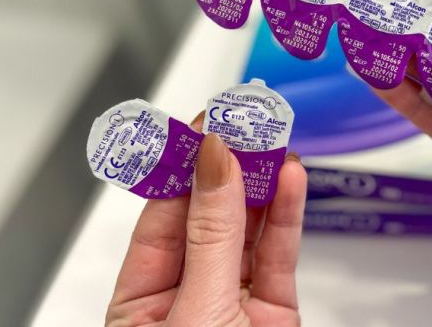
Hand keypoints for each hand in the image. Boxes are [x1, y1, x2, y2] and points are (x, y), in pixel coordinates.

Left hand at [106, 113, 306, 326]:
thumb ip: (212, 237)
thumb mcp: (197, 309)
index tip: (204, 129)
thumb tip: (215, 164)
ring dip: (262, 186)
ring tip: (272, 141)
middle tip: (242, 124)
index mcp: (141, 306)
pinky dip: (287, 217)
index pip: (159, 222)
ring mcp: (232, 305)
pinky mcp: (274, 312)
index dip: (182, 172)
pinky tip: (290, 180)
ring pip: (246, 234)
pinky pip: (278, 257)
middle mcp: (186, 300)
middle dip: (227, 171)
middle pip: (207, 221)